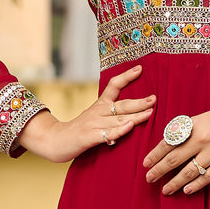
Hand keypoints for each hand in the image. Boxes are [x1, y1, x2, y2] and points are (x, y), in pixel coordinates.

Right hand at [17, 65, 155, 162]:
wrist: (54, 140)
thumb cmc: (79, 130)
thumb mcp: (94, 117)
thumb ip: (111, 114)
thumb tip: (132, 112)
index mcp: (99, 104)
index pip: (113, 85)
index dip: (126, 77)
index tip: (140, 69)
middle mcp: (97, 111)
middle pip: (122, 104)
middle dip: (140, 102)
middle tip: (155, 98)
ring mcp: (93, 123)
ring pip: (118, 118)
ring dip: (136, 116)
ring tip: (150, 112)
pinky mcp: (89, 137)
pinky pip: (107, 132)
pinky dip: (119, 130)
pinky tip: (129, 126)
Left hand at [143, 90, 209, 194]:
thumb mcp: (202, 118)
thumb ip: (186, 131)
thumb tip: (168, 144)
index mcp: (194, 127)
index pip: (168, 143)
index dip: (155, 154)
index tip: (146, 163)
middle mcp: (202, 140)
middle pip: (175, 159)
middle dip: (159, 170)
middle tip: (149, 179)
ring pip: (189, 172)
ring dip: (174, 182)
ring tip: (165, 189)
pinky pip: (207, 177)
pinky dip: (195, 185)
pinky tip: (186, 190)